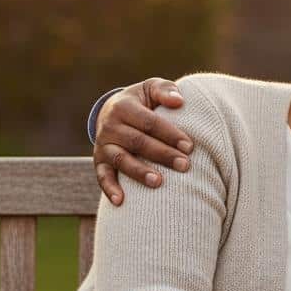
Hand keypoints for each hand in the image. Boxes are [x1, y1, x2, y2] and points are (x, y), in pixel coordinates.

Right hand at [93, 78, 192, 204]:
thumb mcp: (151, 88)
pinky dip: (109, 189)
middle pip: (138, 142)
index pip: (150, 123)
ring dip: (139, 172)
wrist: (113, 110)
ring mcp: (103, 145)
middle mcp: (110, 126)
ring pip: (121, 160)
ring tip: (159, 182)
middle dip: (163, 155)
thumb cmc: (143, 101)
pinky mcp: (99, 161)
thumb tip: (179, 101)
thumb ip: (165, 90)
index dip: (170, 134)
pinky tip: (121, 201)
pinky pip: (102, 176)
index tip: (190, 146)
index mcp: (124, 107)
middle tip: (185, 165)